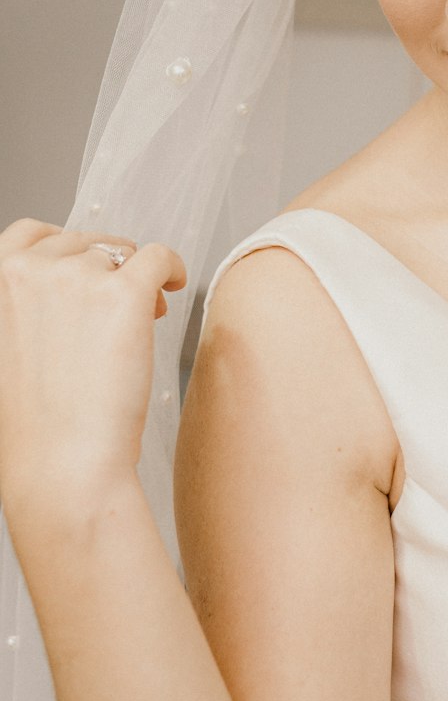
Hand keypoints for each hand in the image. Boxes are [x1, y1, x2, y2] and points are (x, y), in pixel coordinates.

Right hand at [0, 220, 186, 504]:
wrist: (62, 466)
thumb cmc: (36, 424)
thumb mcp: (8, 353)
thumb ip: (26, 311)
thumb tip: (72, 286)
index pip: (28, 234)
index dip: (65, 246)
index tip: (86, 266)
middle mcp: (28, 271)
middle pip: (82, 243)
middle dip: (104, 267)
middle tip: (119, 305)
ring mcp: (76, 278)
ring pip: (120, 252)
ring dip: (134, 275)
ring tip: (145, 314)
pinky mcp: (123, 292)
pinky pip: (157, 256)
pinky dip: (172, 266)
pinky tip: (177, 284)